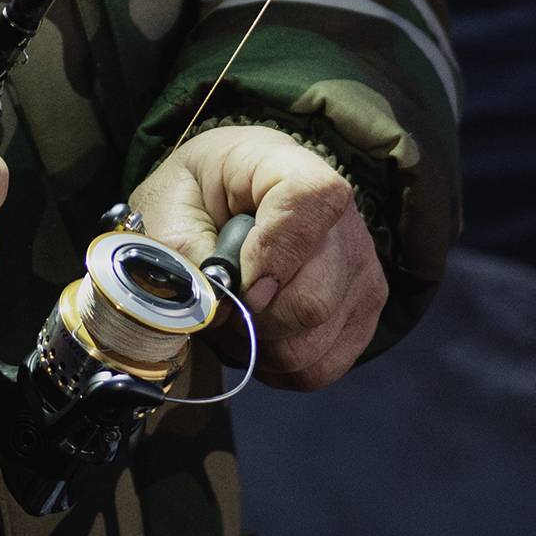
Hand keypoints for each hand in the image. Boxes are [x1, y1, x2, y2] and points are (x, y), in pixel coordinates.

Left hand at [130, 124, 385, 391]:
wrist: (231, 195)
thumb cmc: (200, 195)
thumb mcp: (170, 205)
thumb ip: (184, 252)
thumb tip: (217, 308)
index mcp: (293, 169)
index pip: (310, 204)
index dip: (271, 256)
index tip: (236, 280)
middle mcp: (345, 220)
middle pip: (311, 300)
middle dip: (251, 321)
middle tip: (222, 307)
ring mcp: (363, 269)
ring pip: (314, 343)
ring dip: (261, 347)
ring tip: (239, 317)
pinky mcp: (366, 309)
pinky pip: (324, 365)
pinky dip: (282, 365)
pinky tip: (262, 335)